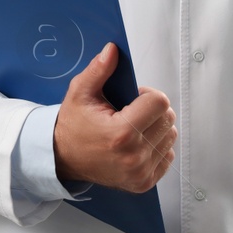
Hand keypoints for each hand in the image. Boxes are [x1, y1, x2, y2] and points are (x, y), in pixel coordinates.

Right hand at [53, 42, 175, 192]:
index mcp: (122, 133)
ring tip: (133, 127)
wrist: (63, 158)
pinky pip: (167, 155)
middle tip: (131, 112)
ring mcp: (141, 172)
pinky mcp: (145, 182)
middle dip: (152, 110)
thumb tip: (113, 50)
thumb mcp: (80, 93)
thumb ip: (99, 70)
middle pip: (168, 119)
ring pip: (170, 136)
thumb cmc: (73, 126)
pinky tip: (136, 143)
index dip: (147, 95)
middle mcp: (135, 156)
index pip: (160, 103)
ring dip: (156, 128)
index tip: (132, 99)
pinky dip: (156, 146)